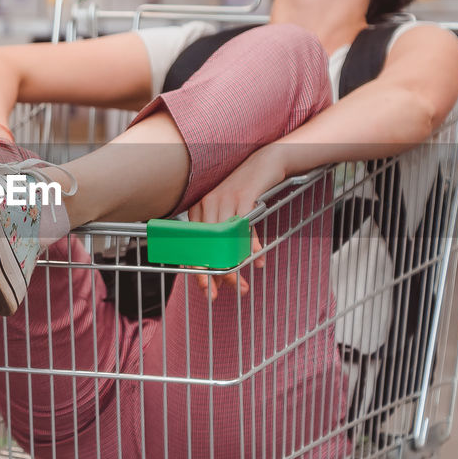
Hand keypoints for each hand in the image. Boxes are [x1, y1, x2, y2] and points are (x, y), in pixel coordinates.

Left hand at [185, 149, 282, 300]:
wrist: (264, 164)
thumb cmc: (245, 193)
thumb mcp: (231, 216)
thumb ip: (226, 241)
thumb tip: (226, 272)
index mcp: (199, 210)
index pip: (193, 244)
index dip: (197, 269)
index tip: (204, 288)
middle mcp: (208, 204)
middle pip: (206, 246)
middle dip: (212, 274)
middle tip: (216, 294)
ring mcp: (225, 198)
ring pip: (224, 240)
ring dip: (232, 266)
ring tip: (240, 286)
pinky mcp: (244, 195)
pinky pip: (243, 226)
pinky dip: (249, 245)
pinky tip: (255, 259)